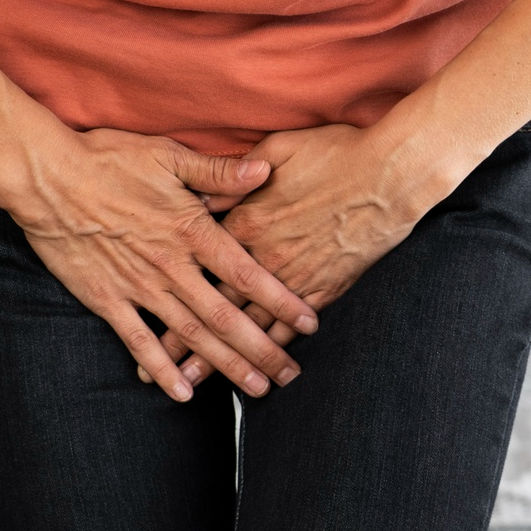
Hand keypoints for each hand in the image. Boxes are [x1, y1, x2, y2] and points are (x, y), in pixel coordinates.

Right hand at [2, 127, 318, 401]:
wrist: (45, 178)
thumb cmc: (109, 160)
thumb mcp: (168, 155)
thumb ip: (218, 171)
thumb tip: (264, 171)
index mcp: (191, 230)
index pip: (247, 273)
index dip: (281, 299)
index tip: (310, 321)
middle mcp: (170, 265)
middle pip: (225, 315)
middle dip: (262, 348)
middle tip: (291, 374)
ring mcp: (138, 286)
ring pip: (191, 334)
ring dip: (225, 364)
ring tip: (255, 389)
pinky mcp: (106, 299)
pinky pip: (138, 340)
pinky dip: (161, 368)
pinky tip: (183, 392)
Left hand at [155, 124, 435, 387]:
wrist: (389, 175)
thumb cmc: (336, 153)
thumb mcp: (278, 147)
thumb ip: (236, 171)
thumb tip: (204, 188)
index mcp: (245, 220)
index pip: (194, 260)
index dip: (165, 284)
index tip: (141, 302)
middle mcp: (261, 256)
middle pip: (211, 302)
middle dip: (180, 338)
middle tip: (149, 366)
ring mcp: (292, 276)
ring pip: (247, 324)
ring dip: (219, 357)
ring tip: (194, 383)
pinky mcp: (322, 288)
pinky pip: (290, 327)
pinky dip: (272, 349)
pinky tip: (258, 371)